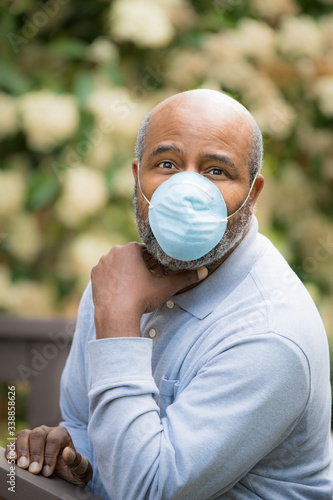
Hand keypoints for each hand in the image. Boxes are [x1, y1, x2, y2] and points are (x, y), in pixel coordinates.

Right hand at [6, 425, 91, 486]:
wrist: (64, 477)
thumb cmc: (73, 472)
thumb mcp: (80, 470)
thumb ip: (77, 461)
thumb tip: (68, 452)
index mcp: (62, 434)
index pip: (54, 439)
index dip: (49, 455)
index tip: (47, 472)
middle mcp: (47, 432)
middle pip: (38, 435)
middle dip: (36, 453)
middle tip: (34, 470)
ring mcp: (33, 437)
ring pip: (24, 435)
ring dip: (22, 450)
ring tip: (23, 466)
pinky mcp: (23, 445)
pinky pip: (14, 443)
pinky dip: (12, 449)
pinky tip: (12, 459)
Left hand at [91, 242, 207, 337]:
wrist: (116, 315)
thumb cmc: (140, 298)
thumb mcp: (165, 288)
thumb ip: (184, 278)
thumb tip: (204, 272)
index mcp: (131, 249)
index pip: (146, 252)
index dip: (153, 263)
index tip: (156, 274)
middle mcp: (113, 252)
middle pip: (131, 256)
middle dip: (139, 266)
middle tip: (145, 282)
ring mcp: (101, 263)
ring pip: (118, 264)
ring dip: (125, 271)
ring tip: (132, 287)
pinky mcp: (94, 275)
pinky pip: (107, 273)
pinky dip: (113, 279)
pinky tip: (120, 290)